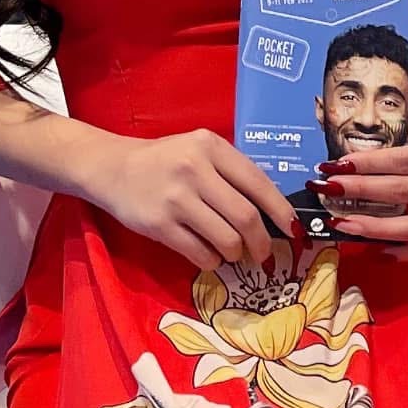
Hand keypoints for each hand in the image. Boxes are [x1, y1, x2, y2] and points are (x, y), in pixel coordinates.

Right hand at [86, 128, 298, 271]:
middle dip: (262, 242)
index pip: (258, 183)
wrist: (113, 168)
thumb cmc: (165, 161)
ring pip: (225, 239)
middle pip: (245, 216)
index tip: (294, 230)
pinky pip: (200, 253)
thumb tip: (272, 212)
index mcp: (211, 147)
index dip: (281, 211)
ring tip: (232, 253)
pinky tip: (209, 255)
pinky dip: (212, 261)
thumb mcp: (199, 152)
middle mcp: (194, 169)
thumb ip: (231, 173)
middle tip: (264, 254)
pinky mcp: (159, 225)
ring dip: (236, 253)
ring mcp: (175, 198)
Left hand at [318, 114, 407, 261]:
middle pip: (404, 192)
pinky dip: (399, 251)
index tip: (336, 165)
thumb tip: (346, 146)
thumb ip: (390, 134)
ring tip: (342, 222)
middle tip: (330, 189)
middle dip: (361, 191)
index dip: (368, 164)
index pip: (403, 160)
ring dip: (373, 226)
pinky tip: (374, 250)